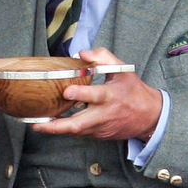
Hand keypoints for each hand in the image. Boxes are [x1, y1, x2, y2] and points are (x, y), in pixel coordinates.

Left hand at [32, 48, 161, 140]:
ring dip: (55, 129)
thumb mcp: (122, 70)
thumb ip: (103, 57)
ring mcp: (100, 127)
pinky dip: (65, 130)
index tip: (66, 91)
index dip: (80, 94)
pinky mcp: (97, 135)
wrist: (150, 117)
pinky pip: (79, 133)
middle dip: (57, 125)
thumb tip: (81, 53)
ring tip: (36, 125)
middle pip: (79, 124)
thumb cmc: (133, 91)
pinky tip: (50, 125)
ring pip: (76, 131)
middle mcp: (104, 114)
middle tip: (39, 123)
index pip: (95, 96)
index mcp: (111, 96)